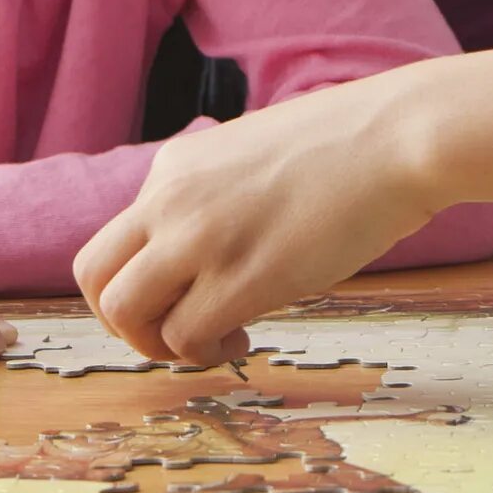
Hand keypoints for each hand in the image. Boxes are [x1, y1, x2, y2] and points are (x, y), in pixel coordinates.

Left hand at [75, 74, 441, 365]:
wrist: (397, 139)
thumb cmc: (346, 149)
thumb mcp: (250, 156)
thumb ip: (212, 196)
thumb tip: (206, 248)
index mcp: (172, 168)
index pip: (112, 243)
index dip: (133, 286)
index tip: (175, 299)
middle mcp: (171, 201)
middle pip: (95, 279)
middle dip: (124, 323)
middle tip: (172, 334)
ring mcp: (202, 239)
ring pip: (126, 314)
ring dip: (158, 345)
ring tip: (212, 342)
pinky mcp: (243, 277)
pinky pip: (185, 336)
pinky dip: (204, 353)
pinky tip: (242, 340)